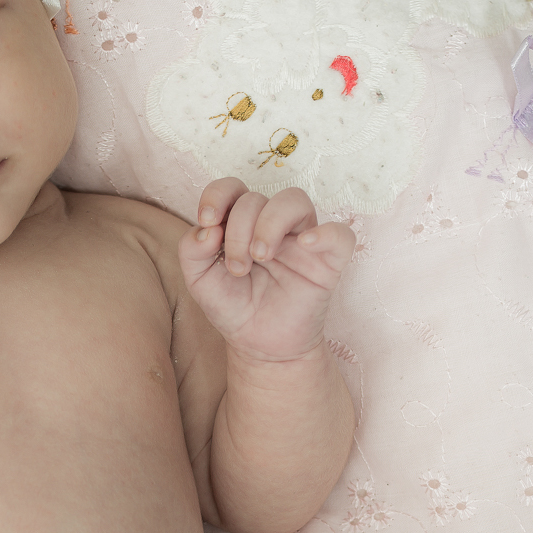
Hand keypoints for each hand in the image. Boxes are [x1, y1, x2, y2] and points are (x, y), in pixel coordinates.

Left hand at [178, 178, 354, 361]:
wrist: (258, 344)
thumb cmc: (231, 305)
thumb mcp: (198, 280)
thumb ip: (191, 250)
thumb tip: (207, 229)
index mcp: (240, 222)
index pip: (232, 189)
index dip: (218, 195)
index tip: (208, 221)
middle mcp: (271, 224)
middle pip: (256, 199)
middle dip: (238, 231)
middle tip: (237, 267)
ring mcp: (301, 240)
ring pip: (294, 200)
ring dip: (270, 224)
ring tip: (260, 257)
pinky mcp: (328, 261)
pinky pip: (340, 235)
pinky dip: (325, 233)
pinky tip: (305, 244)